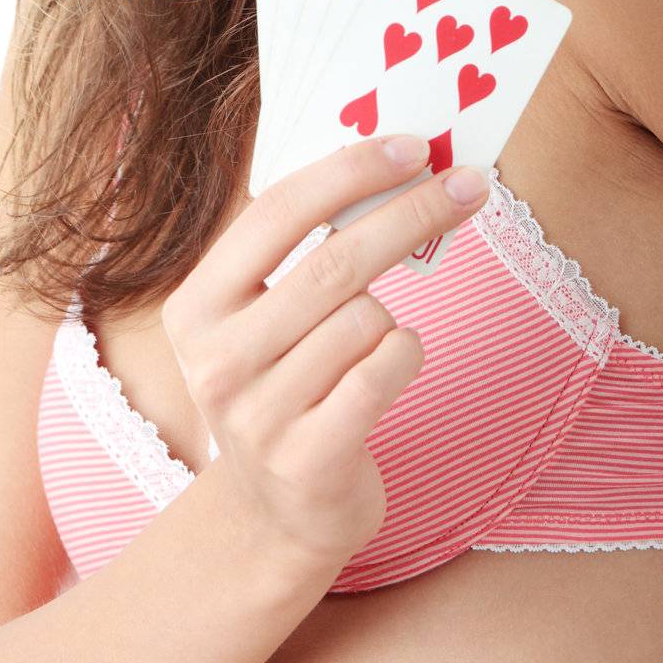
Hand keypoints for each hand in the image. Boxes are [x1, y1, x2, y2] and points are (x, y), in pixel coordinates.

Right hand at [159, 136, 489, 576]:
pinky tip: (385, 374)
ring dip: (390, 319)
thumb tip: (390, 165)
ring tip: (368, 348)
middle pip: (335, 261)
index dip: (350, 171)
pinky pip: (386, 372)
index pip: (276, 212)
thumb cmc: (283, 387)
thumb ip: (298, 252)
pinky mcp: (307, 461)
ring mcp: (257, 415)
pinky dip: (404, 358)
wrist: (274, 516)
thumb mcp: (260, 319)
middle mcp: (214, 359)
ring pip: (367, 319)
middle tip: (467, 186)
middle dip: (410, 213)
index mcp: (195, 305)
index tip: (412, 146)